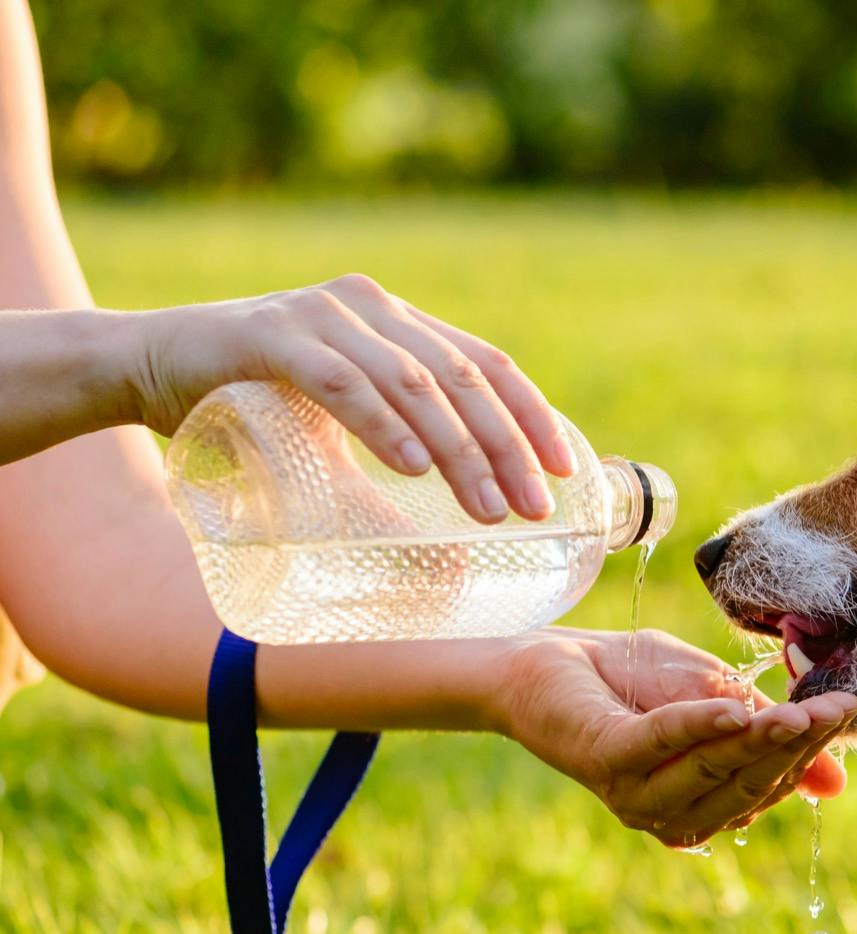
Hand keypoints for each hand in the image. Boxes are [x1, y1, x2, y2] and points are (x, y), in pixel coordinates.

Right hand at [123, 273, 572, 522]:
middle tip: (533, 509)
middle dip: (507, 448)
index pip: (486, 363)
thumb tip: (458, 552)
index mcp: (399, 324)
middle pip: (463, 377)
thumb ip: (398, 462)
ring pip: (414, 383)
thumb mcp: (341, 437)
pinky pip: (343, 382)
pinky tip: (416, 469)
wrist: (143, 368)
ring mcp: (322, 316)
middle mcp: (372, 309)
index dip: (532, 416)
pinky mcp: (271, 337)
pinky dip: (383, 426)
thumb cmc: (251, 409)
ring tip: (487, 507)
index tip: (564, 474)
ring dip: (459, 449)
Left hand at [501, 628, 856, 847]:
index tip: (846, 710)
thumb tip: (837, 784)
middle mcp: (667, 812)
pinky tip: (735, 710)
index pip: (767, 784)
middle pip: (746, 784)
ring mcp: (633, 790)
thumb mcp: (712, 695)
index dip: (808, 750)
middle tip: (836, 708)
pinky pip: (660, 743)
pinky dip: (699, 725)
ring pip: (711, 770)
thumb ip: (764, 730)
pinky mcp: (604, 756)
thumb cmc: (629, 676)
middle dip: (795, 746)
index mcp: (698, 802)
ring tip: (799, 714)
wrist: (546, 656)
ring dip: (757, 741)